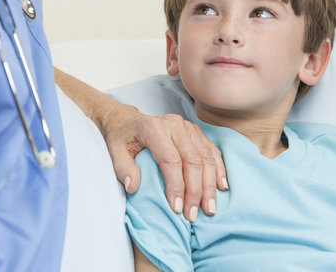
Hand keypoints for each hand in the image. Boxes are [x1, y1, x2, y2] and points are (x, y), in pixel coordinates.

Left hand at [99, 102, 227, 221]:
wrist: (127, 120)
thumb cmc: (121, 137)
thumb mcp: (114, 151)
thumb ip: (122, 168)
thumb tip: (133, 187)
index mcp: (153, 128)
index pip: (170, 160)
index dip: (176, 186)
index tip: (176, 208)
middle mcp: (174, 124)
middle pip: (192, 160)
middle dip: (195, 191)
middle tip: (193, 215)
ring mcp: (188, 127)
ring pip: (206, 157)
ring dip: (209, 185)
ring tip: (209, 208)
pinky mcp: (196, 131)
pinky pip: (212, 151)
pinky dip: (218, 170)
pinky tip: (221, 187)